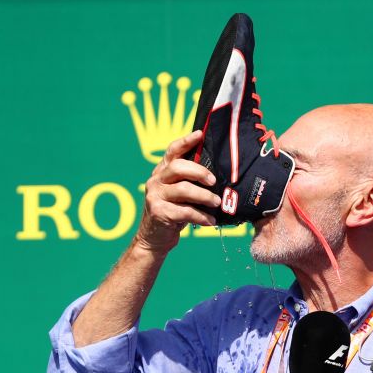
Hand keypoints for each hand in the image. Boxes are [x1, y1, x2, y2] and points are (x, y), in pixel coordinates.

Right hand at [134, 130, 221, 253]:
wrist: (155, 238)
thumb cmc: (173, 212)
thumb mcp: (179, 194)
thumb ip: (189, 181)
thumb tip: (217, 175)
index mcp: (162, 172)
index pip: (172, 151)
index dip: (186, 141)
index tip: (199, 134)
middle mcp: (156, 180)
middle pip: (178, 167)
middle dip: (200, 172)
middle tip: (214, 181)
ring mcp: (155, 196)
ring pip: (184, 189)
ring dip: (205, 197)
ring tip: (217, 203)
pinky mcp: (159, 212)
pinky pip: (185, 211)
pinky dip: (202, 217)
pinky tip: (211, 221)